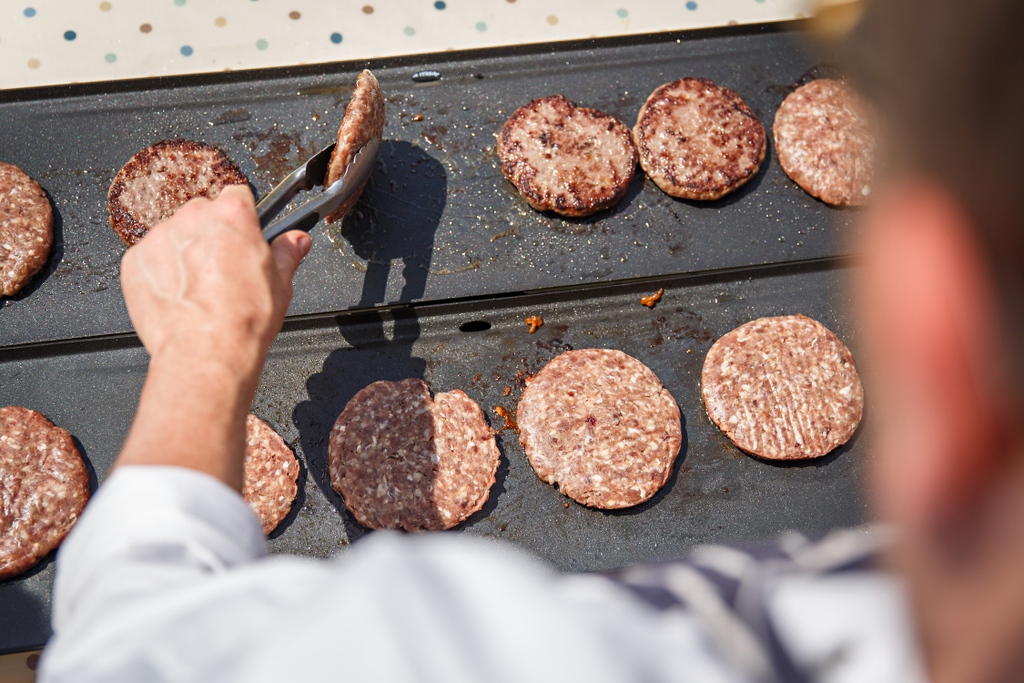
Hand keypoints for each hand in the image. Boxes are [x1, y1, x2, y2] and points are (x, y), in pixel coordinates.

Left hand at [120, 186, 310, 378]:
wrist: (206, 352)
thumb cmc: (243, 320)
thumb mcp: (281, 283)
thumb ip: (287, 252)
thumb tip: (296, 240)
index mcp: (232, 215)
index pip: (237, 196)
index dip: (244, 217)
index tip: (245, 234)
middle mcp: (193, 218)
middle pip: (202, 213)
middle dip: (212, 235)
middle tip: (224, 268)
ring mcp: (159, 237)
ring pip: (175, 235)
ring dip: (184, 253)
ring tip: (199, 288)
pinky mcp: (135, 261)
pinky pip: (150, 258)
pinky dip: (161, 273)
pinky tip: (179, 297)